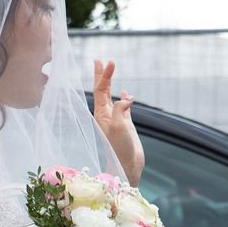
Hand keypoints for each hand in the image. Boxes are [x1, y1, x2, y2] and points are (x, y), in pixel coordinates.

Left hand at [93, 59, 143, 185]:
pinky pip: (123, 106)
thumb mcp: (118, 128)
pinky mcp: (125, 124)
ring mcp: (115, 119)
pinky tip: (127, 93)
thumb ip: (120, 110)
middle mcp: (105, 114)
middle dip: (101, 75)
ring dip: (110, 83)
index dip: (104, 75)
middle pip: (102, 90)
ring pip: (111, 96)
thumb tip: (127, 97)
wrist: (127, 166)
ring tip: (110, 71)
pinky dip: (125, 97)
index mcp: (101, 114)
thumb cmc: (120, 149)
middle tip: (100, 60)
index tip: (109, 62)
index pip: (100, 90)